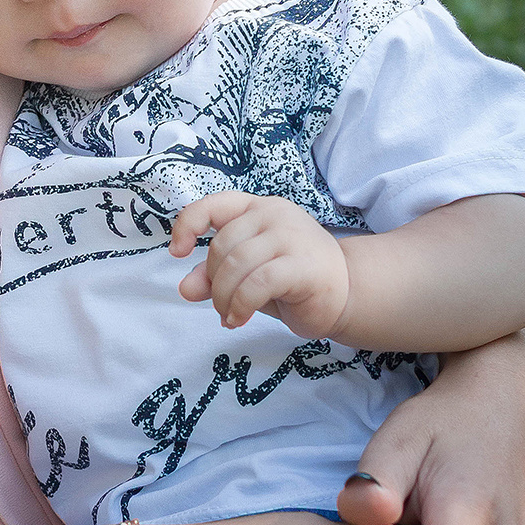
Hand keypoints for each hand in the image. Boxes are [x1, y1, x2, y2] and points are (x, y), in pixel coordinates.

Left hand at [171, 192, 349, 337]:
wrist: (347, 294)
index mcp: (257, 208)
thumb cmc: (293, 281)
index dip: (187, 225)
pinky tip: (238, 319)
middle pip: (222, 244)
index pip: (213, 205)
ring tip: (229, 316)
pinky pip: (257, 283)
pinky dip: (240, 304)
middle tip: (220, 306)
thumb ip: (215, 276)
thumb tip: (185, 288)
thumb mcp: (246, 276)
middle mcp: (273, 213)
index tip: (177, 252)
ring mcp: (290, 235)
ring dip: (224, 297)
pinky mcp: (302, 264)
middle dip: (212, 281)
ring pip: (237, 263)